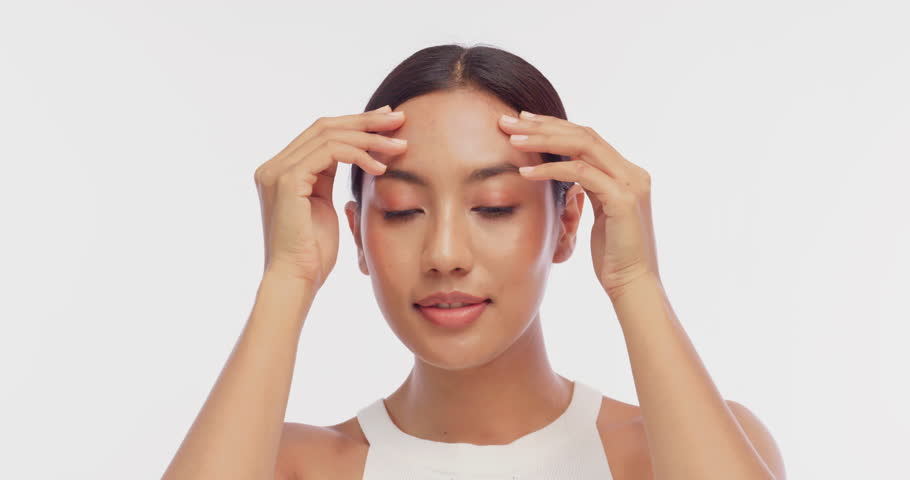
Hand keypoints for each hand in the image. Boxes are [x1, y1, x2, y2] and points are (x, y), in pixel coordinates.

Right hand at [253, 105, 405, 289]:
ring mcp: (277, 171)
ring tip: (399, 146)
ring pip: (330, 135)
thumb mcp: (324, 206)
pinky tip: (381, 167)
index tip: (387, 123)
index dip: (355, 124)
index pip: (321, 134)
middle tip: (399, 118)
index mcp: (282, 170)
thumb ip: (328, 178)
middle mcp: (274, 166)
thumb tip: (353, 154)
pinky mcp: (286, 180)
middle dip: (366, 121)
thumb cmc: (314, 255)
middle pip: (324, 126)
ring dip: (369, 138)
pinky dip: (359, 155)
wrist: (297, 281)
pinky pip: (330, 152)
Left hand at [498, 111, 660, 296]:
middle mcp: (632, 172)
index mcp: (626, 173)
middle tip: (509, 120)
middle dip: (543, 126)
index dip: (553, 127)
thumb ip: (587, 192)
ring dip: (544, 141)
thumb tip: (564, 177)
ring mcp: (630, 183)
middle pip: (583, 134)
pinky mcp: (623, 199)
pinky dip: (551, 170)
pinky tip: (526, 172)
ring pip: (582, 146)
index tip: (522, 122)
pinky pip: (582, 174)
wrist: (633, 287)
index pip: (586, 138)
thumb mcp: (597, 216)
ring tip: (512, 140)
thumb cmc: (613, 258)